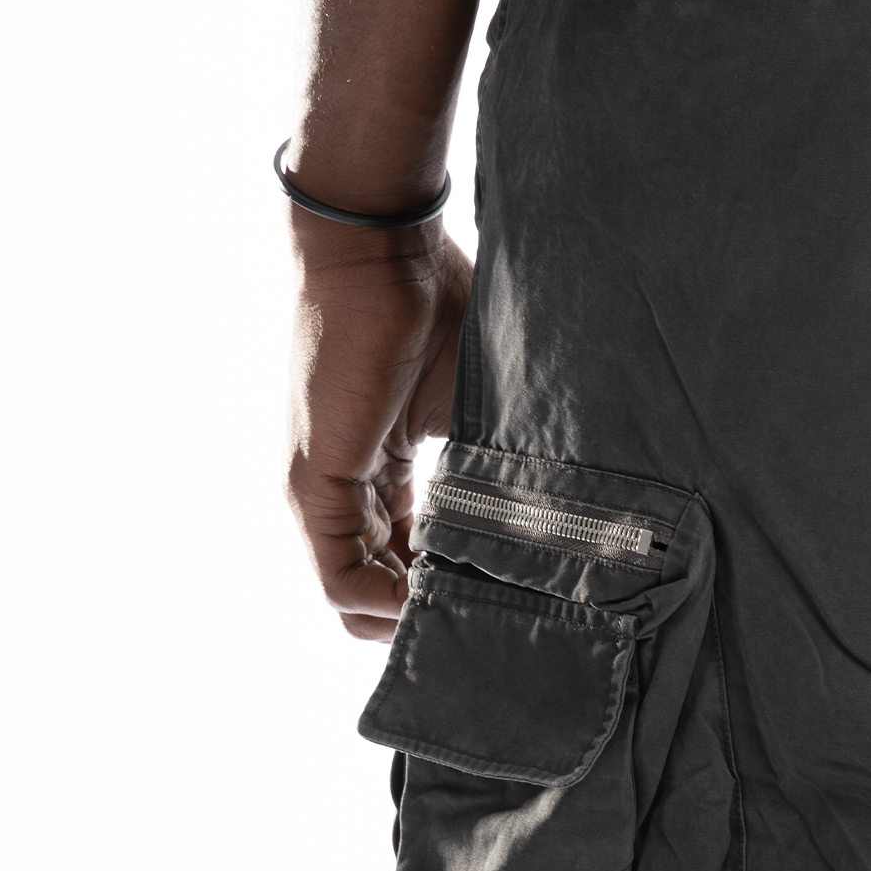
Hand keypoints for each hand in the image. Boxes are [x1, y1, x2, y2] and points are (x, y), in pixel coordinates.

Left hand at [285, 210, 472, 640]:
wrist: (382, 249)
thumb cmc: (433, 305)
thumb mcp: (474, 405)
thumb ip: (492, 467)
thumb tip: (556, 524)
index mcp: (381, 473)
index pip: (406, 563)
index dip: (448, 590)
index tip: (502, 598)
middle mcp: (344, 492)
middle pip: (376, 594)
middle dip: (429, 617)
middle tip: (489, 620)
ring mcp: (321, 494)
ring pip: (353, 601)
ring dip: (409, 620)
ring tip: (470, 615)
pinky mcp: (313, 487)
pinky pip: (338, 581)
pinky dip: (385, 607)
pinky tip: (435, 601)